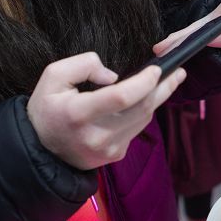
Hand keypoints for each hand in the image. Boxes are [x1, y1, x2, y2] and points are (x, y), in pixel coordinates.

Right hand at [27, 52, 186, 170]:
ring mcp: (107, 149)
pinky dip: (143, 112)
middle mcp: (96, 135)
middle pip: (141, 109)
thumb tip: (113, 76)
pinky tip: (147, 99)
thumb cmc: (47, 108)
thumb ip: (83, 65)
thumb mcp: (53, 76)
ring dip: (158, 99)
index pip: (121, 97)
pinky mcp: (114, 155)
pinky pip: (136, 129)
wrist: (41, 149)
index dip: (144, 82)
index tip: (157, 69)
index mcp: (78, 114)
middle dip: (163, 88)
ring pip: (143, 119)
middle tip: (179, 71)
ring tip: (170, 80)